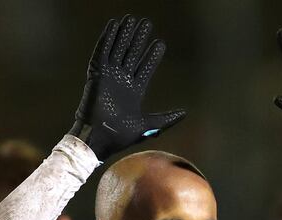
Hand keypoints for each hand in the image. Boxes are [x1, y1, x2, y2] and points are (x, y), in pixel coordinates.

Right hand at [69, 15, 185, 160]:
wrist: (100, 138)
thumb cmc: (121, 135)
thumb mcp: (148, 126)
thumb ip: (166, 119)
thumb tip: (184, 113)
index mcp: (133, 92)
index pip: (144, 68)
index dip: (151, 56)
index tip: (160, 43)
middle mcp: (120, 81)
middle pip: (131, 54)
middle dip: (139, 39)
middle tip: (147, 24)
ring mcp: (108, 76)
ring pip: (118, 50)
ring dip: (125, 34)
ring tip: (132, 19)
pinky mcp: (97, 74)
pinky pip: (102, 52)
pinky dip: (107, 38)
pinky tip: (114, 25)